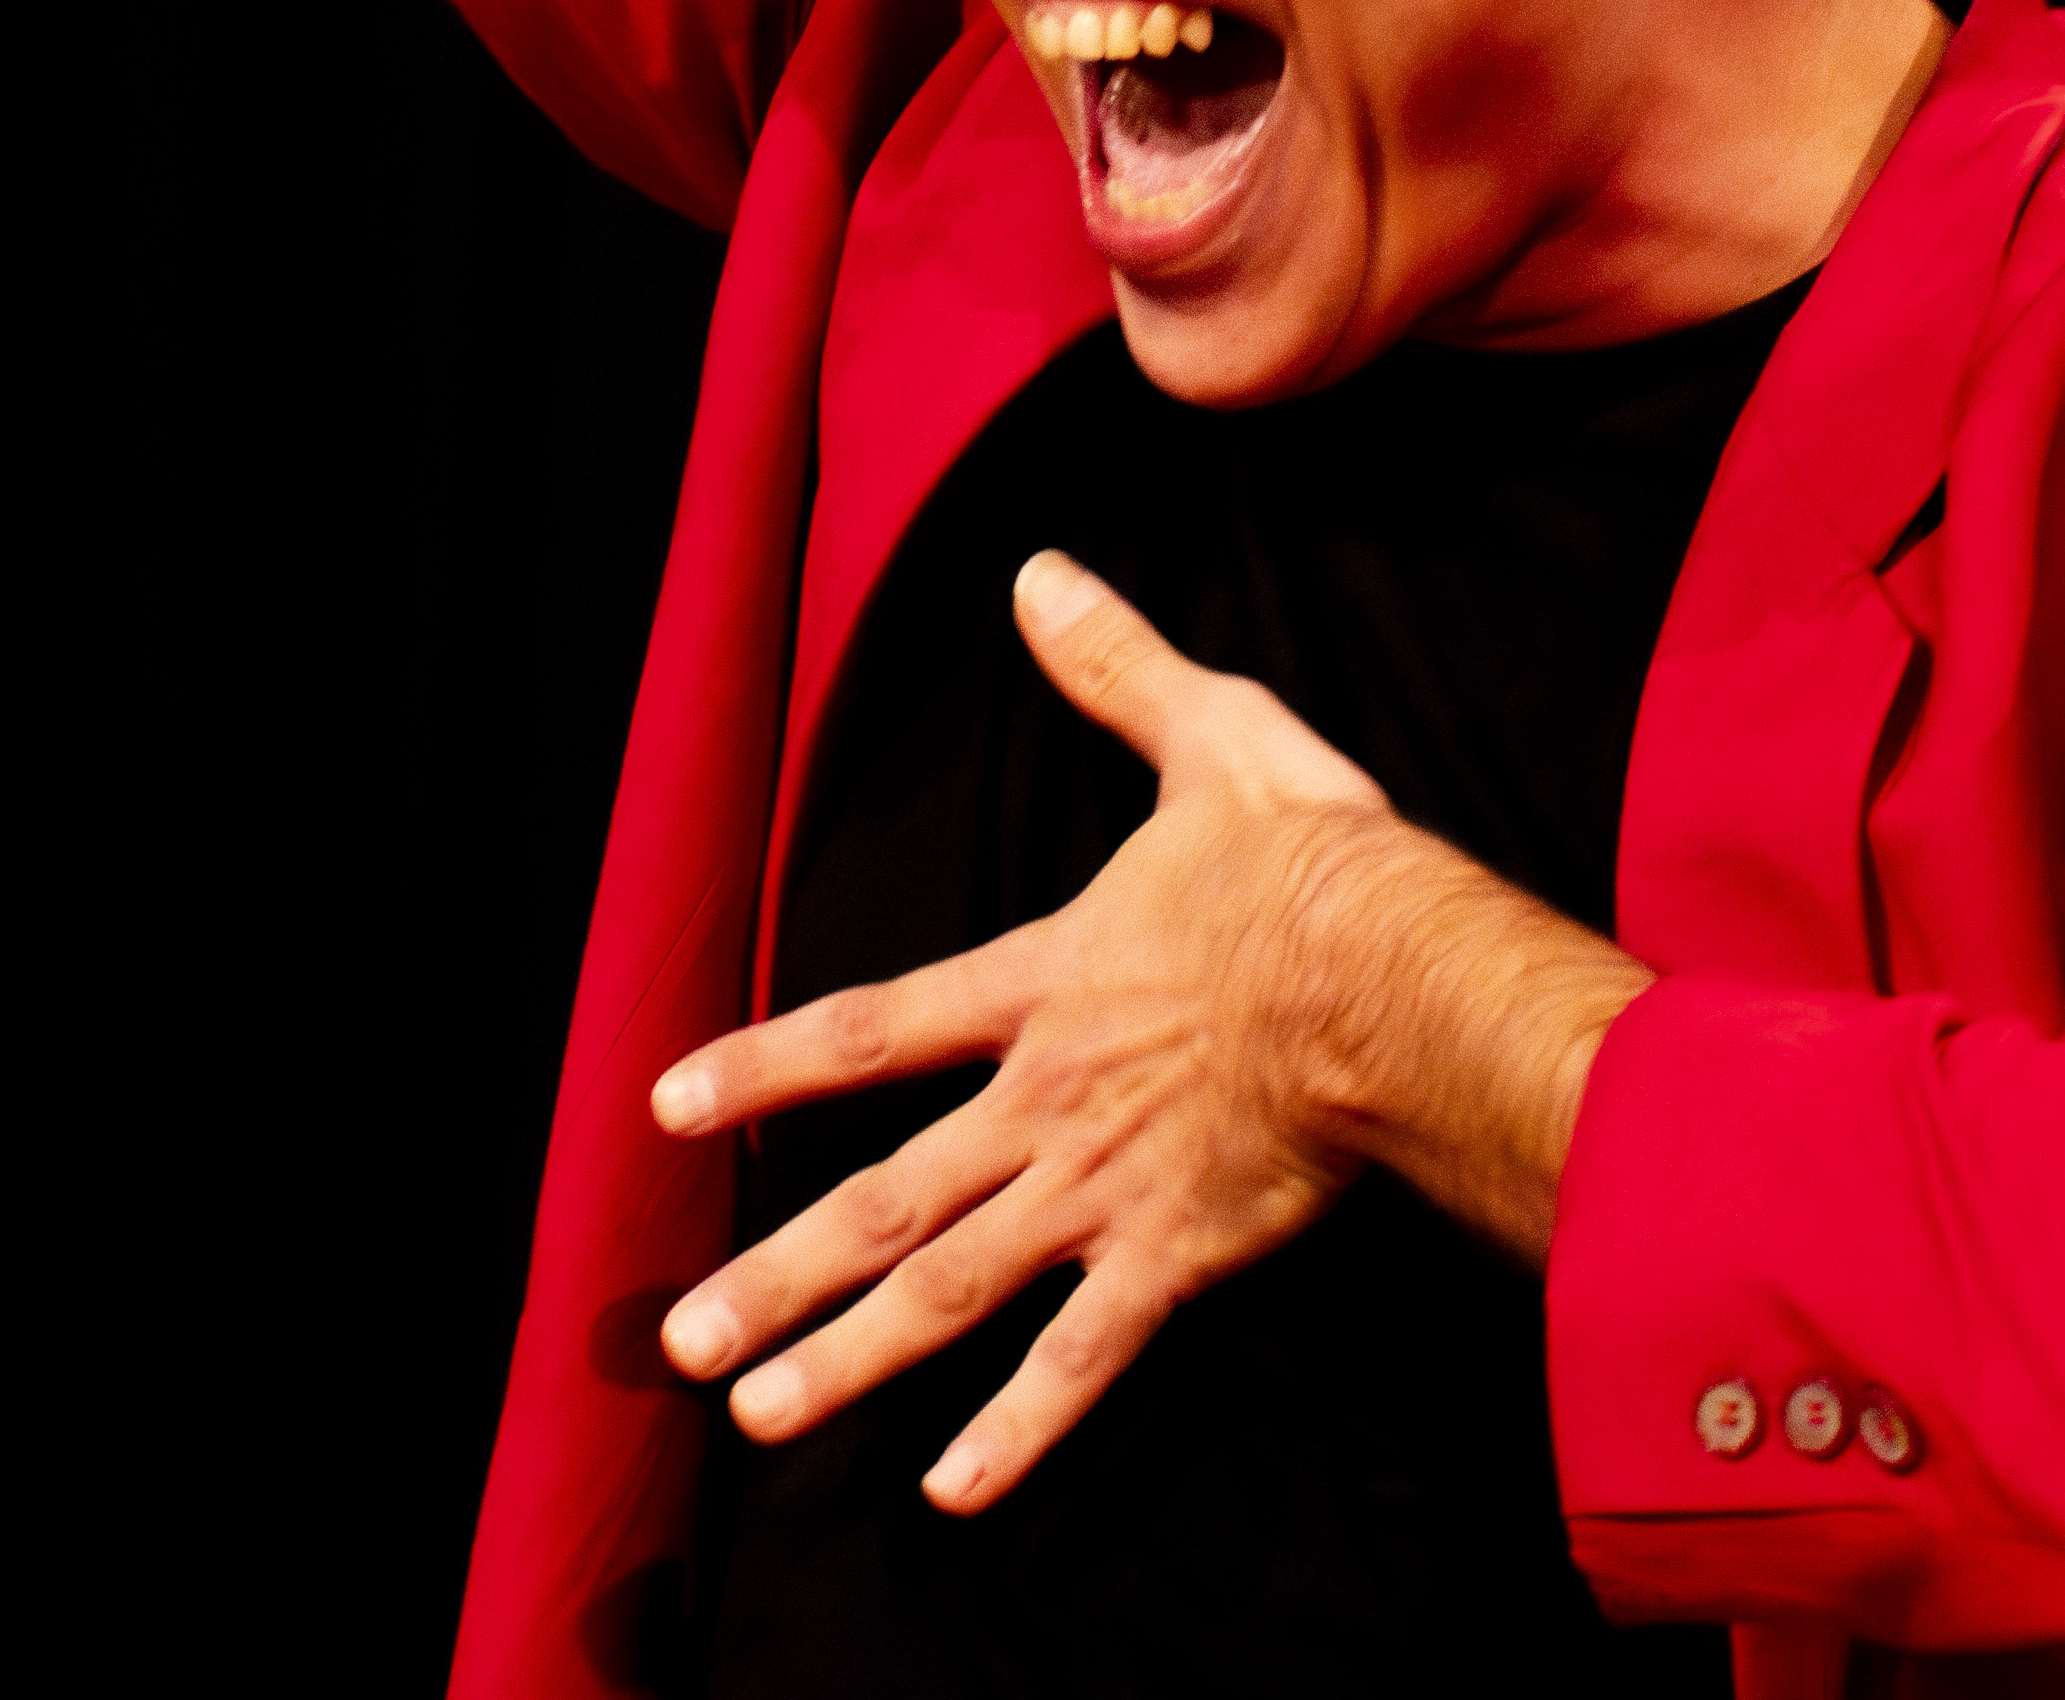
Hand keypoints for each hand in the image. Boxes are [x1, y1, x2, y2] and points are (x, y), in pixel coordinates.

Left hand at [648, 553, 1653, 1510]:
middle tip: (680, 1342)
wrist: (1398, 974)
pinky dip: (1017, 1428)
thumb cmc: (1313, 861)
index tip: (666, 1105)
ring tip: (756, 1415)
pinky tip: (950, 1490)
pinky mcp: (1178, 1253)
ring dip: (847, 1357)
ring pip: (949, 1287)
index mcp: (1044, 984)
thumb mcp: (1209, 737)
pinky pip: (1083, 1358)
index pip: (870, 1030)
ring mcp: (1103, 1186)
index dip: (765, 1067)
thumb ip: (1115, 668)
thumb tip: (1040, 573)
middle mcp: (1045, 1100)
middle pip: (883, 1198)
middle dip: (775, 1271)